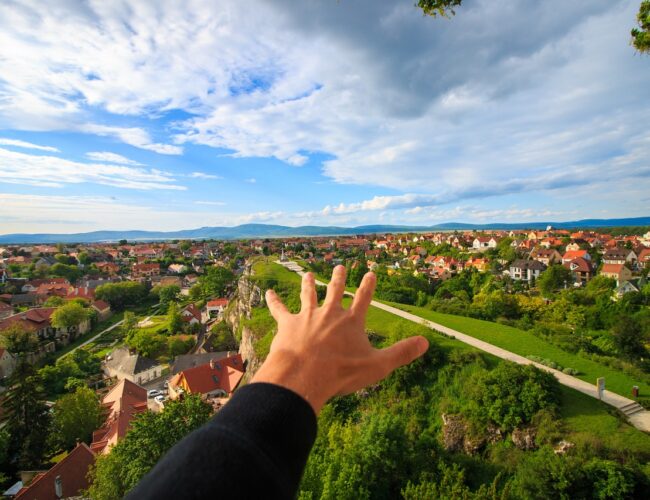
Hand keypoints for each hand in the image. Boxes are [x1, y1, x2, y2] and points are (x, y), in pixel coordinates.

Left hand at [252, 265, 428, 413]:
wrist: (304, 374)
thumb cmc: (341, 372)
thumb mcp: (378, 365)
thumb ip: (402, 353)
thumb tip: (426, 342)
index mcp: (351, 321)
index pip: (364, 298)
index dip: (368, 285)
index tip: (370, 272)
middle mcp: (330, 313)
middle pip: (335, 291)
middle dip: (339, 278)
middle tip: (340, 266)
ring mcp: (308, 316)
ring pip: (309, 295)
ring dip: (309, 284)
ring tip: (308, 274)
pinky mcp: (288, 324)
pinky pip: (280, 309)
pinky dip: (274, 301)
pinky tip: (268, 293)